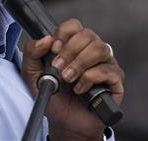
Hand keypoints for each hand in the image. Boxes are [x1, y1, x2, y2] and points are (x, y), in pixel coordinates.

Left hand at [22, 19, 124, 140]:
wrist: (63, 121)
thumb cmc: (53, 95)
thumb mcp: (32, 73)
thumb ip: (32, 53)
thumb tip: (45, 39)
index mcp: (74, 45)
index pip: (74, 26)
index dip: (64, 34)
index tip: (53, 49)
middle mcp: (91, 51)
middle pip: (88, 35)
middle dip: (70, 51)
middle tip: (58, 67)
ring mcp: (106, 64)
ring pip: (100, 49)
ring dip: (79, 63)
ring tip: (68, 79)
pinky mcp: (115, 81)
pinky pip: (108, 70)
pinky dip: (90, 79)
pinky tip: (80, 89)